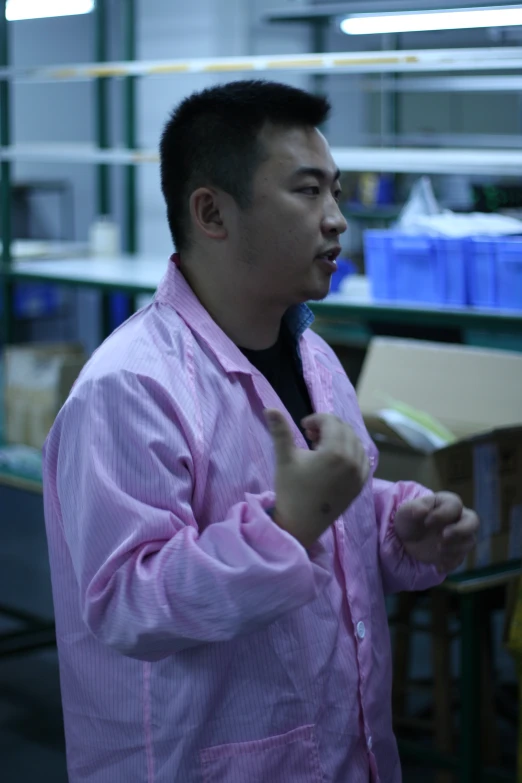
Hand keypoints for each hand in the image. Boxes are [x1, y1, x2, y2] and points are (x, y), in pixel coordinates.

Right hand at [265, 409, 369, 548]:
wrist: (301, 524)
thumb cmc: (290, 490)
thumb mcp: (284, 459)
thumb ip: (280, 431)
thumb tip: (270, 408)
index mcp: (335, 452)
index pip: (331, 422)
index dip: (316, 419)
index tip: (302, 426)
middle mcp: (353, 460)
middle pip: (345, 429)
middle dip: (328, 427)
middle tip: (310, 435)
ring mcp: (360, 474)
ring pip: (356, 442)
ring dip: (340, 438)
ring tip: (321, 447)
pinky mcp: (361, 484)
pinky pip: (363, 459)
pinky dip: (351, 452)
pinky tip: (336, 458)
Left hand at [394, 492, 478, 572]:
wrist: (406, 539)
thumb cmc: (409, 519)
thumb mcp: (406, 512)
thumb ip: (415, 508)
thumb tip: (424, 511)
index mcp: (447, 503)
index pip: (455, 505)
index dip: (443, 514)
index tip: (426, 523)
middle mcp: (458, 518)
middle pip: (473, 521)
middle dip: (460, 530)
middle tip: (443, 536)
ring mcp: (459, 537)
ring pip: (470, 541)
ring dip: (455, 548)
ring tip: (437, 549)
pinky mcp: (456, 552)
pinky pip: (461, 559)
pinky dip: (450, 563)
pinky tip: (438, 566)